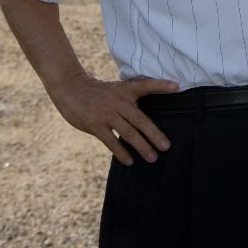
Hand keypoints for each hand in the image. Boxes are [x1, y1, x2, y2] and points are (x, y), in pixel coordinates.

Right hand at [48, 72, 177, 164]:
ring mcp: (106, 114)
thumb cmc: (98, 92)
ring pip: (128, 133)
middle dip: (155, 134)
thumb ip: (130, 100)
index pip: (146, 85)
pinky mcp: (95, 125)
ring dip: (142, 147)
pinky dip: (121, 152)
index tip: (177, 86)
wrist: (71, 89)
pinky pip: (111, 141)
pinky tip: (130, 161)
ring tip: (153, 158)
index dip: (161, 85)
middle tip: (167, 147)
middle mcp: (118, 102)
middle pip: (141, 119)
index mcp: (125, 91)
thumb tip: (146, 118)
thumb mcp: (116, 89)